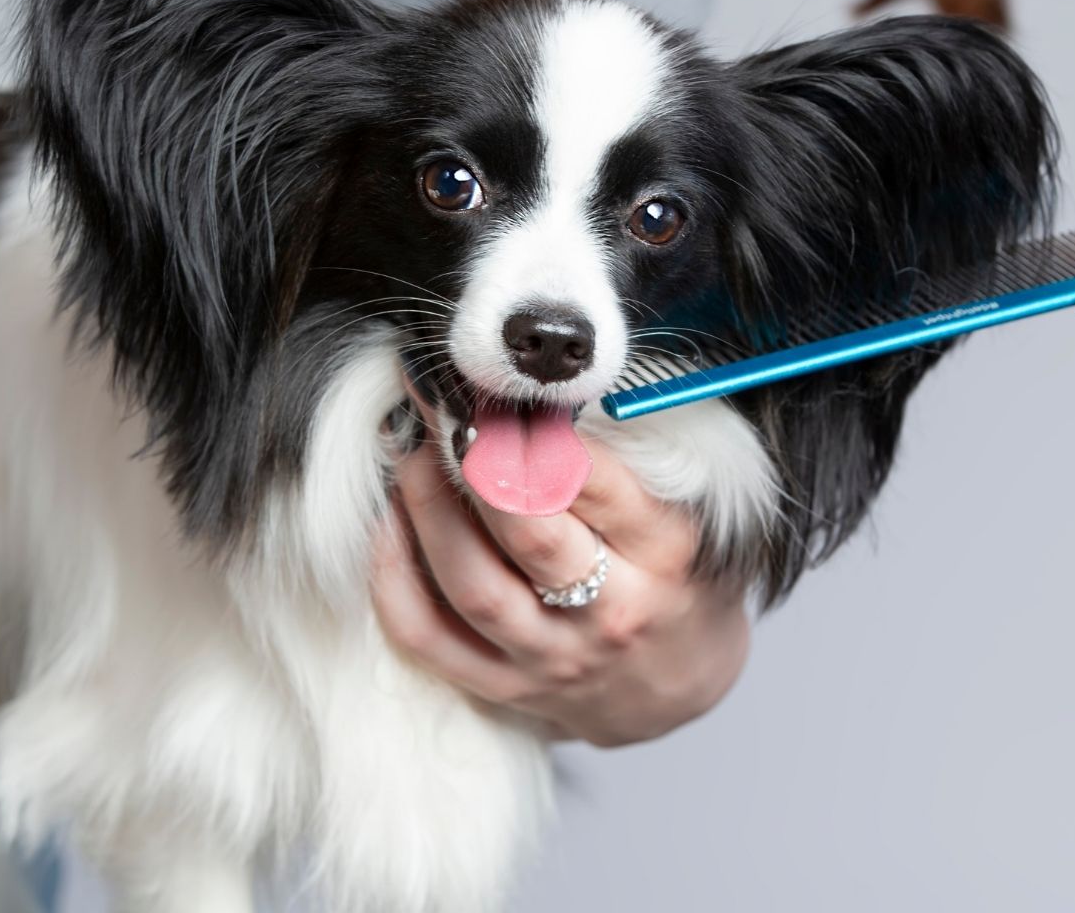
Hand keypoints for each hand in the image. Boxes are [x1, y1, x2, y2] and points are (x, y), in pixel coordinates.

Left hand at [370, 404, 749, 747]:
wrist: (675, 685)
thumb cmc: (676, 579)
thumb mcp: (683, 514)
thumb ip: (623, 462)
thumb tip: (534, 399)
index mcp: (663, 552)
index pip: (593, 482)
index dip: (533, 428)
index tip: (496, 387)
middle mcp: (610, 610)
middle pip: (529, 534)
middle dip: (475, 462)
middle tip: (443, 410)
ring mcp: (553, 656)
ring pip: (472, 584)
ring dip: (429, 509)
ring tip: (413, 454)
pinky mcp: (506, 687)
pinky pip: (428, 637)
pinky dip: (394, 577)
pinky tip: (390, 522)